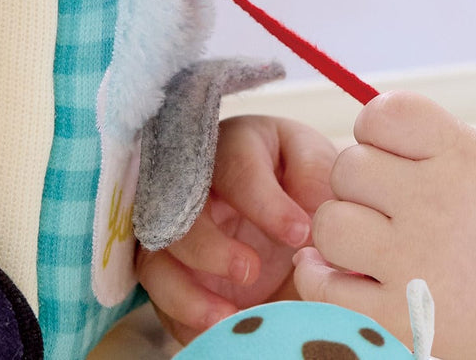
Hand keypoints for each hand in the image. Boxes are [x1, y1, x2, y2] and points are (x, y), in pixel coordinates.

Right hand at [136, 115, 335, 343]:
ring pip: (156, 254)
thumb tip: (307, 219)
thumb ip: (316, 181)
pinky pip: (159, 295)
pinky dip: (183, 318)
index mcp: (237, 145)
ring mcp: (178, 228)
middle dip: (209, 245)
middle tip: (251, 271)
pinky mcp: (172, 270)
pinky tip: (218, 330)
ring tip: (227, 317)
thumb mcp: (319, 169)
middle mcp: (195, 183)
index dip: (263, 202)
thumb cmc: (306, 182)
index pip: (235, 164)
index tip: (300, 234)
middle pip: (177, 207)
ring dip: (184, 290)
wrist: (297, 216)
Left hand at [293, 91, 475, 358]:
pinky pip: (322, 285)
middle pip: (348, 167)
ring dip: (341, 228)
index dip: (375, 127)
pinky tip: (340, 270)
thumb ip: (427, 136)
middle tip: (385, 203)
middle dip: (359, 181)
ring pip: (329, 223)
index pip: (385, 113)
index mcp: (464, 158)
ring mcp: (417, 265)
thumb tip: (355, 132)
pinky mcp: (400, 318)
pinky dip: (320, 276)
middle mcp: (439, 207)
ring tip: (368, 240)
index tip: (389, 150)